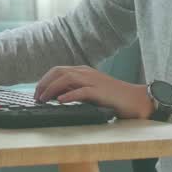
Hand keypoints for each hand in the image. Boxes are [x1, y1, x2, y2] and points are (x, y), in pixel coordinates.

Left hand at [33, 65, 154, 119]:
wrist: (135, 99)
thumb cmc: (113, 97)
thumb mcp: (91, 90)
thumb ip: (76, 89)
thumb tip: (56, 96)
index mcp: (83, 71)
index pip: (57, 70)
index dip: (44, 80)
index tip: (37, 92)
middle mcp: (86, 72)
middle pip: (58, 72)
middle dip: (44, 84)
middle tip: (36, 97)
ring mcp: (93, 80)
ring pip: (66, 79)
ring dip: (51, 89)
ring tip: (43, 99)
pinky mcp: (100, 91)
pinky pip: (81, 91)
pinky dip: (68, 95)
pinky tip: (60, 101)